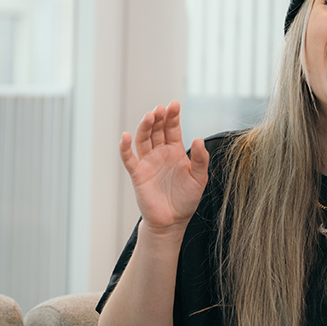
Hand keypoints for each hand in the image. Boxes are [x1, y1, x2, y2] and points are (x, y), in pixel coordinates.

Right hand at [119, 101, 209, 232]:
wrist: (172, 222)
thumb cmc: (186, 199)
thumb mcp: (200, 179)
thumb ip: (201, 160)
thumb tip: (199, 139)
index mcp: (175, 151)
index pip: (172, 129)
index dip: (172, 116)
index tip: (174, 104)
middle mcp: (160, 153)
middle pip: (156, 130)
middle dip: (158, 118)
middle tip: (161, 109)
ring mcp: (148, 162)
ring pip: (143, 139)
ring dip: (145, 127)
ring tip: (149, 116)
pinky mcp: (138, 174)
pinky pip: (129, 158)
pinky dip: (125, 147)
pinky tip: (125, 136)